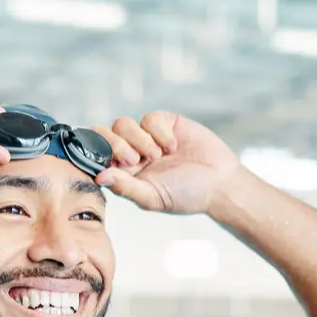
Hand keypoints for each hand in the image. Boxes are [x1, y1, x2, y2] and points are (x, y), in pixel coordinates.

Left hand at [91, 111, 241, 215]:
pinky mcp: (164, 123)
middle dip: (115, 145)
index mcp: (123, 173)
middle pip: (105, 135)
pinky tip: (173, 146)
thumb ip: (125, 187)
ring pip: (123, 124)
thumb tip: (99, 177)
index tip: (110, 162)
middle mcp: (131, 153)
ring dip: (139, 139)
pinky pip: (149, 119)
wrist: (220, 182)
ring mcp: (146, 136)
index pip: (96, 156)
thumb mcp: (152, 197)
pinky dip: (159, 132)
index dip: (96, 155)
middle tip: (134, 159)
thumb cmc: (186, 195)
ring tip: (158, 155)